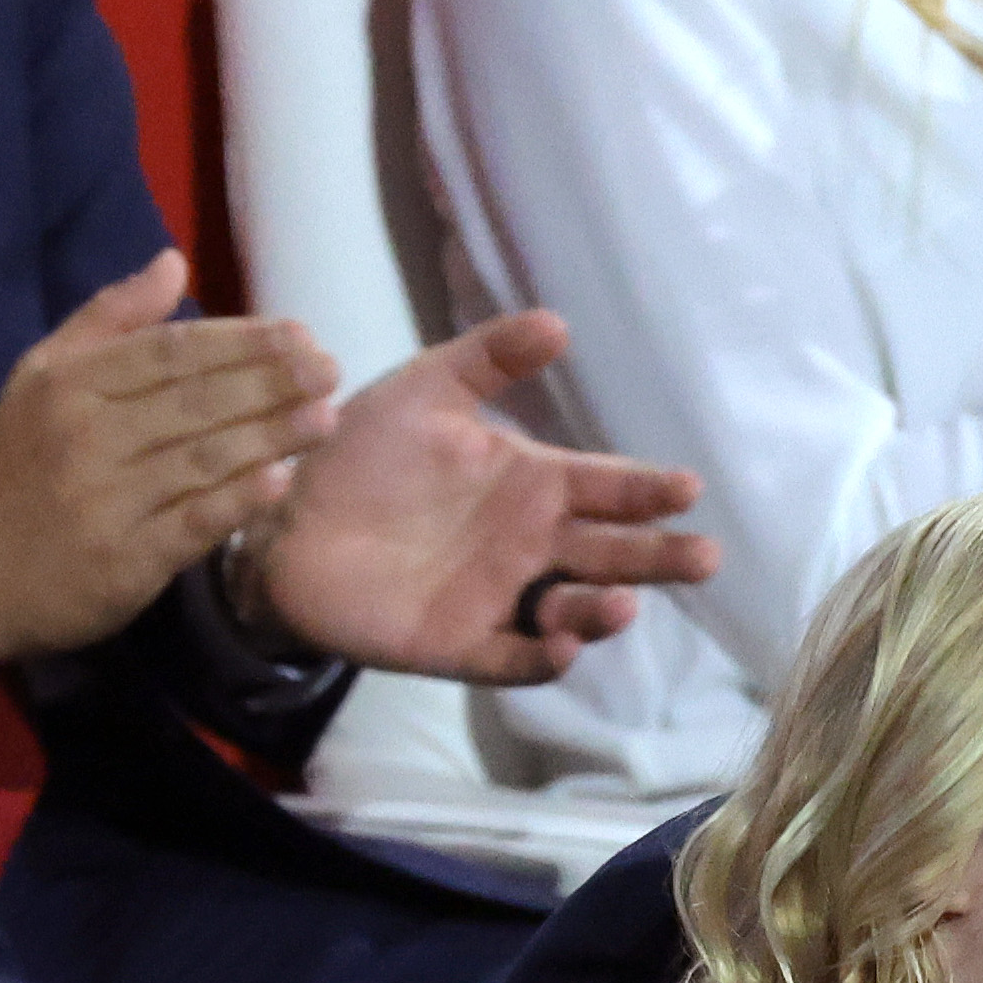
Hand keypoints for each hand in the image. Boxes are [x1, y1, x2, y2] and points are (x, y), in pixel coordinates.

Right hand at [0, 251, 338, 662]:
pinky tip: (280, 482)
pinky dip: (235, 502)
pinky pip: (190, 524)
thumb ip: (111, 319)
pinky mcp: (124, 560)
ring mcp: (105, 500)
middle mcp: (86, 436)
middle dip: (268, 382)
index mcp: (69, 384)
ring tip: (327, 416)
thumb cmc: (26, 464)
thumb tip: (173, 262)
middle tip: (329, 369)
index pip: (168, 353)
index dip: (238, 340)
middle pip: (193, 401)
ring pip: (200, 458)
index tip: (300, 332)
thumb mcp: (46, 379)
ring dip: (268, 436)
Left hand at [233, 311, 717, 683]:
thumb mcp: (423, 391)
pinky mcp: (459, 643)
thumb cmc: (360, 455)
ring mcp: (501, 598)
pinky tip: (561, 648)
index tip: (686, 487)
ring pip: (574, 611)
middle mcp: (532, 546)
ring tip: (621, 605)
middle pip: (613, 555)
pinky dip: (541, 659)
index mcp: (534, 486)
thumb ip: (487, 358)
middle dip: (661, 558)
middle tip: (704, 557)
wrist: (278, 519)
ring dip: (604, 613)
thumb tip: (558, 322)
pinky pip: (511, 659)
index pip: (607, 489)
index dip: (648, 491)